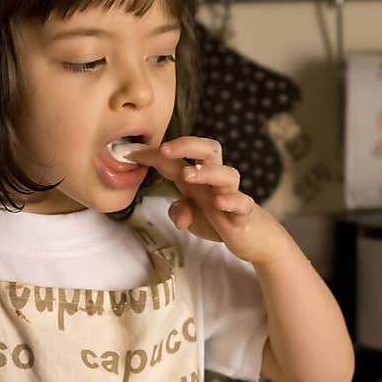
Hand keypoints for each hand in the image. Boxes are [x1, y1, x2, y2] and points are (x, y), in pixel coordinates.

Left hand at [132, 136, 290, 267]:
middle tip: (165, 149)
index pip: (176, 160)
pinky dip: (232, 202)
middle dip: (187, 144)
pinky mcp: (244, 214)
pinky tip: (219, 205)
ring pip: (227, 174)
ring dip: (206, 172)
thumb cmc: (219, 219)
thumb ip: (181, 212)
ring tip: (187, 175)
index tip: (129, 153)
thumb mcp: (193, 217)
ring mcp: (231, 195)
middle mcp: (215, 182)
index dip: (153, 154)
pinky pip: (243, 203)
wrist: (252, 237)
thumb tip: (179, 215)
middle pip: (209, 149)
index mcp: (199, 178)